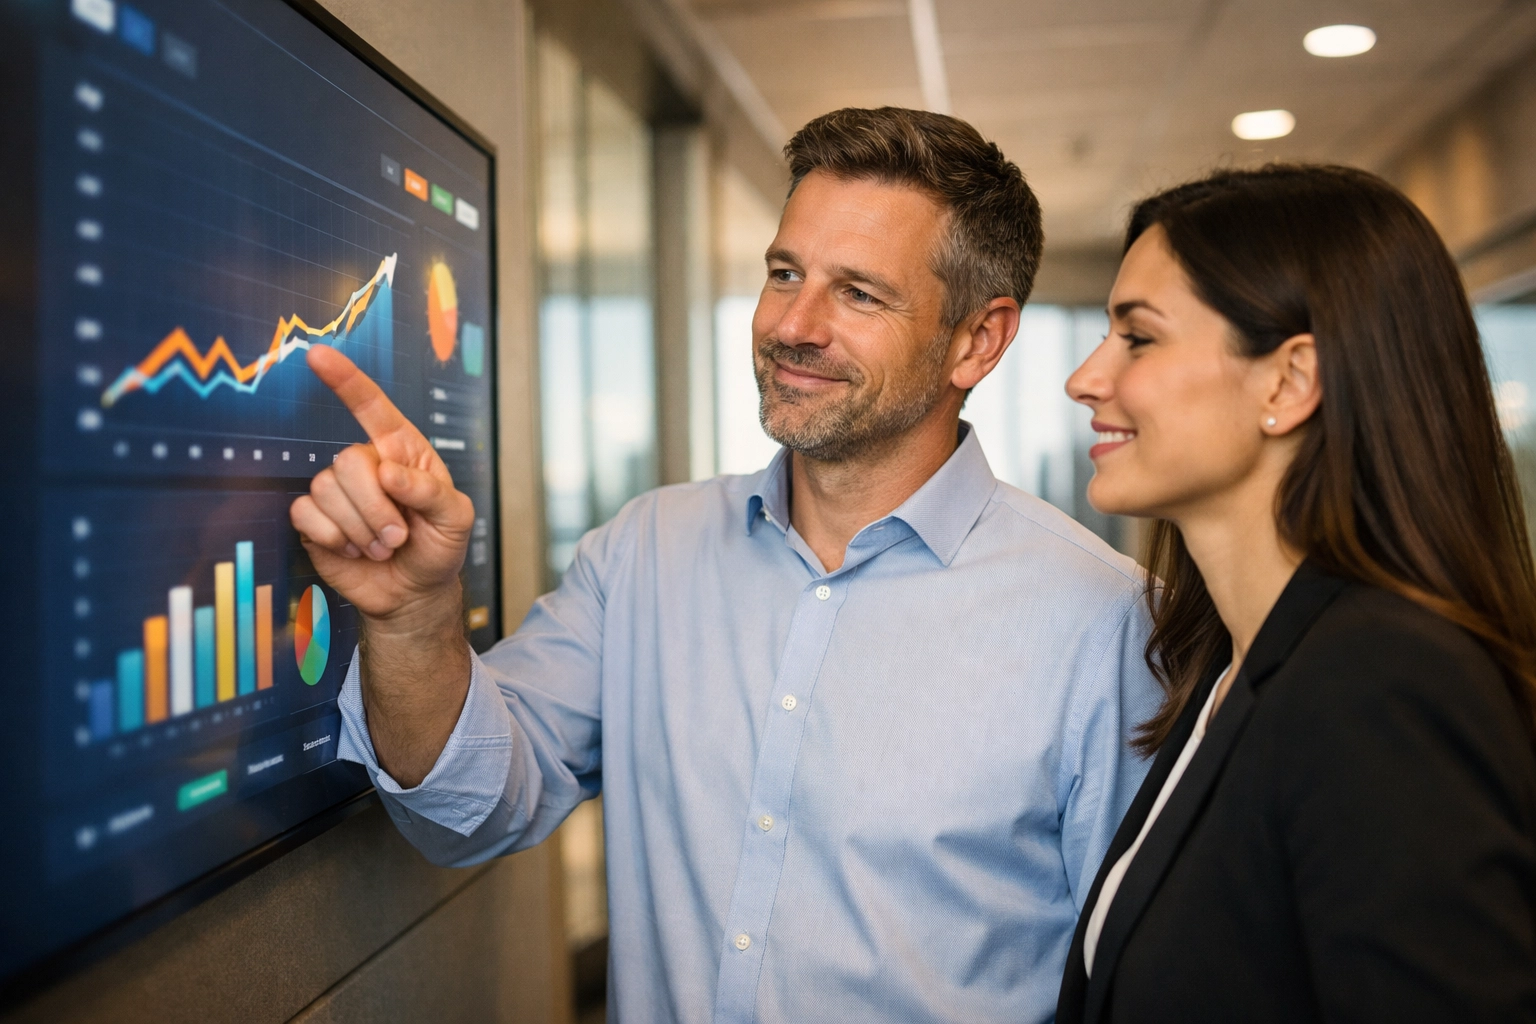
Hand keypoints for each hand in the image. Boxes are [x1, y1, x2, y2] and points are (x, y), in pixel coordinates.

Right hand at [290, 345, 473, 631]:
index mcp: (403, 451)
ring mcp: (338, 491)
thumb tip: (389, 472)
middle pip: (348, 460)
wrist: (414, 593)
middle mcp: (367, 464)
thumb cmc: (439, 547)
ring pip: (326, 489)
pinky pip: (305, 513)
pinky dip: (333, 537)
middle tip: (398, 536)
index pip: (374, 408)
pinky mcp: (315, 520)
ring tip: (381, 546)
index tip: (319, 355)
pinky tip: (352, 550)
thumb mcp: (456, 520)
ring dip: (360, 528)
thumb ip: (430, 492)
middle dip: (375, 506)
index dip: (347, 381)